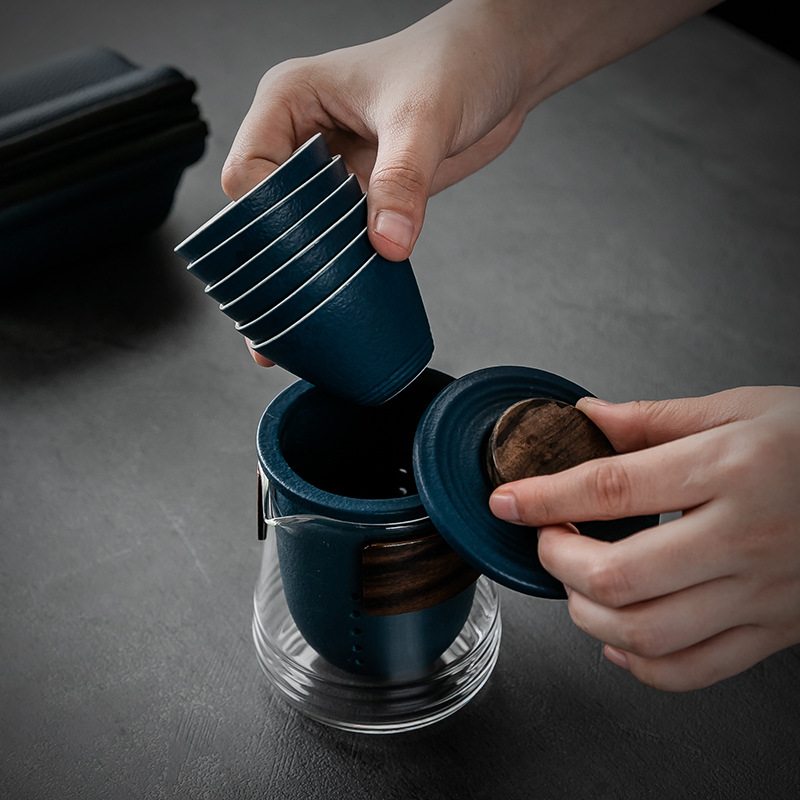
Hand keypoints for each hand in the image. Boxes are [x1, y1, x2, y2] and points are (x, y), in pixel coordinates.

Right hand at [223, 0, 716, 366]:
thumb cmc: (456, 62)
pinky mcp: (361, 197)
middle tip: (282, 314)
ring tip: (296, 330)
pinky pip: (339, 243)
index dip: (265, 219)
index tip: (294, 255)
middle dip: (274, 264)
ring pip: (298, 235)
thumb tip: (387, 244)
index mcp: (289, 101)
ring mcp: (330, 172)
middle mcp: (300, 138)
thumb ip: (403, 180)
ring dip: (302, 279)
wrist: (499, 69)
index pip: (248, 172)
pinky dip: (338, 274)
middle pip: (265, 213)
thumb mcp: (425, 117)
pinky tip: (336, 308)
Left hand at [489, 387, 799, 690]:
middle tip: (546, 537)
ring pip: (647, 631)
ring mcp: (760, 594)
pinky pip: (695, 669)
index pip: (611, 488)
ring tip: (575, 580)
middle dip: (557, 559)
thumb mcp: (741, 407)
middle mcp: (743, 537)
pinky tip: (619, 638)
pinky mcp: (774, 631)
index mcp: (730, 468)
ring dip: (585, 613)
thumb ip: (654, 418)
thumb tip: (587, 418)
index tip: (507, 499)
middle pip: (618, 574)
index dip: (544, 496)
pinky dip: (641, 664)